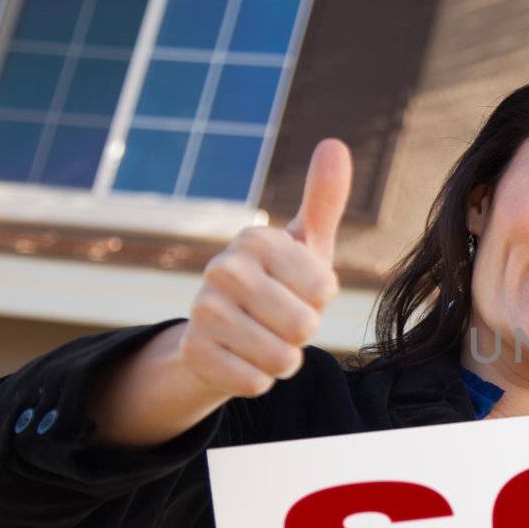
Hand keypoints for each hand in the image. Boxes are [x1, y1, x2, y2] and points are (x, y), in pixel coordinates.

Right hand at [177, 139, 351, 397]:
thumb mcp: (306, 244)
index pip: (324, 288)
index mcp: (257, 240)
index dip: (320, 299)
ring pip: (281, 359)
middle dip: (302, 333)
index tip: (299, 290)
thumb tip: (334, 144)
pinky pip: (254, 383)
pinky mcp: (193, 353)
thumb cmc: (279, 283)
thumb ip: (324, 199)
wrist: (222, 333)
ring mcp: (202, 311)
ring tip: (265, 340)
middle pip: (304, 325)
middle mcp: (223, 269)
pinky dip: (258, 380)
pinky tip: (242, 360)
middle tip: (281, 320)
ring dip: (283, 359)